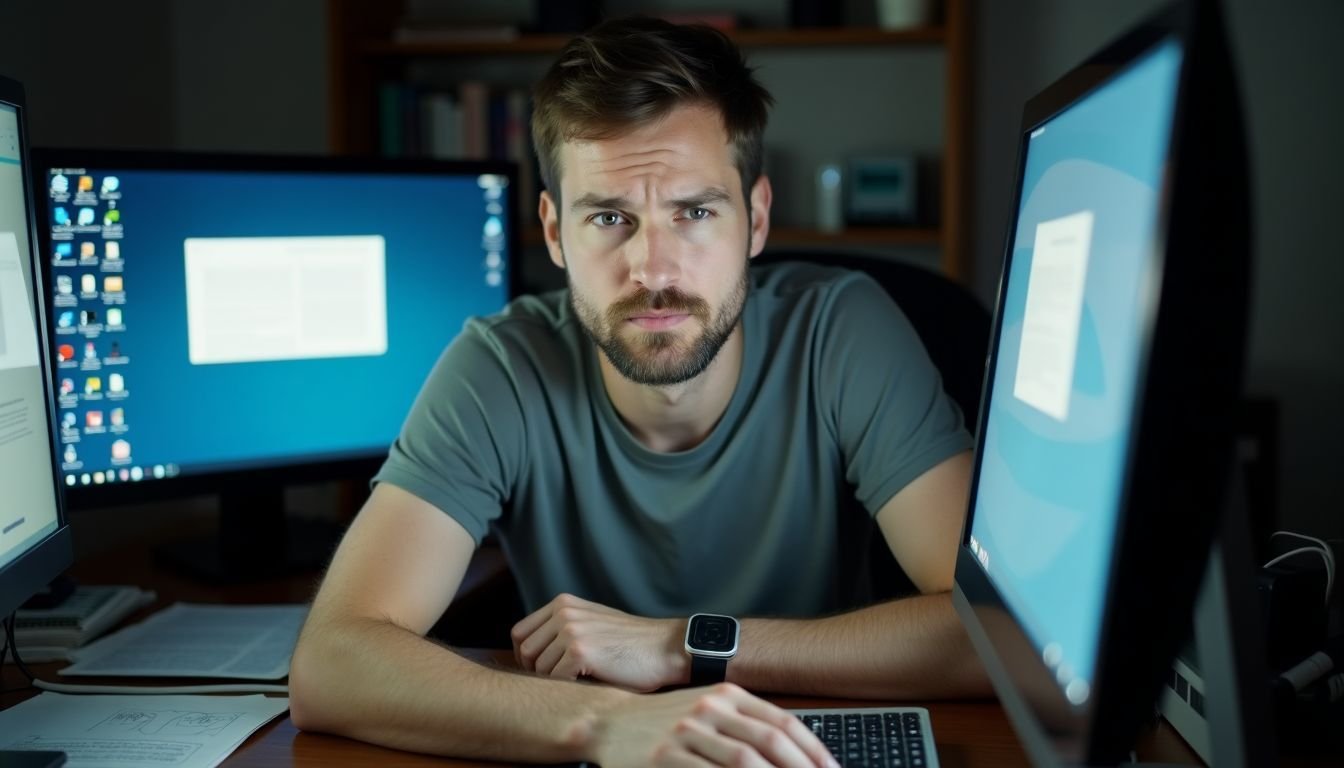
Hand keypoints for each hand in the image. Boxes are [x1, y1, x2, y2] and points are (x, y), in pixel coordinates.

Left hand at [511, 593, 685, 690]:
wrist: (665, 648)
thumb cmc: (630, 644)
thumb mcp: (593, 623)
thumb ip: (563, 628)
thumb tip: (530, 655)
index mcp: (563, 604)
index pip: (521, 633)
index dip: (526, 657)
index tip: (543, 671)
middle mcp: (564, 613)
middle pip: (525, 652)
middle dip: (537, 672)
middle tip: (560, 683)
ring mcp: (571, 631)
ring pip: (539, 668)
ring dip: (556, 681)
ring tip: (580, 681)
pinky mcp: (580, 651)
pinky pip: (555, 679)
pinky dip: (569, 688)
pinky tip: (589, 684)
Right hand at [589, 683, 837, 767]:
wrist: (609, 722)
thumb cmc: (664, 720)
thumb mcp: (708, 708)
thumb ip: (746, 723)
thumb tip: (792, 750)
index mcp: (727, 694)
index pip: (783, 722)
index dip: (813, 749)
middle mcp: (711, 708)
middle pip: (771, 741)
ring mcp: (688, 731)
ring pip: (745, 761)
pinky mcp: (666, 756)